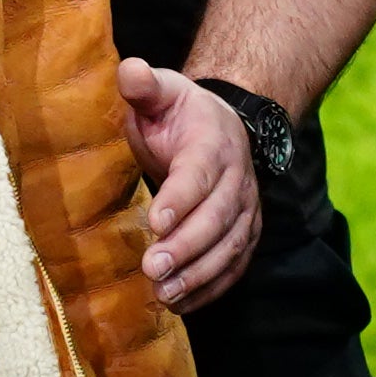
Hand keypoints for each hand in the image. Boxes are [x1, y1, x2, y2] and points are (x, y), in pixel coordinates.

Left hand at [118, 59, 261, 312]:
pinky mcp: (245, 234)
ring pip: (229, 247)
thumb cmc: (180, 114)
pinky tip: (182, 305)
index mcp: (212, 143)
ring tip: (164, 293)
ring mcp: (245, 210)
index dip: (181, 199)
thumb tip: (129, 71)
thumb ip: (144, 85)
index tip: (156, 222)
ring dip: (199, 274)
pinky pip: (235, 267)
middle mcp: (237, 179)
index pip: (198, 173)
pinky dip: (211, 289)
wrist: (224, 127)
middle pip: (217, 218)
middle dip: (186, 246)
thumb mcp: (163, 91)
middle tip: (153, 268)